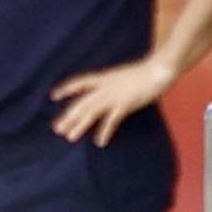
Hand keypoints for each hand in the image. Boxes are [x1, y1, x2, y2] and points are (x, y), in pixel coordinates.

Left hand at [51, 56, 174, 145]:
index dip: (66, 88)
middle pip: (82, 102)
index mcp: (105, 78)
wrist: (158, 69)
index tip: (53, 96)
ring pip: (91, 111)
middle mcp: (106, 86)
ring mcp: (114, 95)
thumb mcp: (125, 76)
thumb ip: (116, 84)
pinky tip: (100, 142)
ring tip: (70, 137)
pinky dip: (105, 131)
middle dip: (69, 116)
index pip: (80, 82)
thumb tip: (112, 90)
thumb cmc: (146, 71)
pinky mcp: (125, 103)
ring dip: (80, 125)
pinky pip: (111, 120)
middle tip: (57, 129)